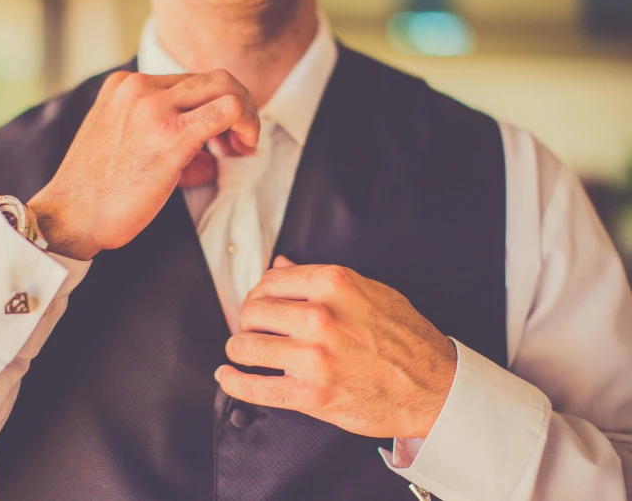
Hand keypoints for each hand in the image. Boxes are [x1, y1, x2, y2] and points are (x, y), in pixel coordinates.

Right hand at [28, 70, 259, 259]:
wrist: (70, 216)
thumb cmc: (97, 191)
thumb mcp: (123, 144)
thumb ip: (162, 136)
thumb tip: (208, 156)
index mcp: (124, 86)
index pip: (190, 80)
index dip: (216, 104)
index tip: (224, 134)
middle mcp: (139, 88)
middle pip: (213, 78)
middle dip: (239, 105)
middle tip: (242, 139)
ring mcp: (154, 108)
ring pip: (226, 87)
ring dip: (246, 115)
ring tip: (242, 147)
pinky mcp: (171, 135)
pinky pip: (227, 111)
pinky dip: (246, 125)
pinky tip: (244, 148)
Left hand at [215, 257, 457, 439]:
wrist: (433, 385)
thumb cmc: (405, 337)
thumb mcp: (369, 291)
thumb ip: (319, 278)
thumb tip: (280, 264)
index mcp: (332, 284)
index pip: (270, 280)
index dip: (260, 293)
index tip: (261, 303)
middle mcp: (319, 317)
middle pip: (252, 311)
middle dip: (248, 320)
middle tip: (254, 328)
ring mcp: (312, 358)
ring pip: (245, 346)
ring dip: (238, 349)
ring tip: (243, 350)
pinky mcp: (310, 395)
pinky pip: (255, 388)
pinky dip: (234, 382)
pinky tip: (227, 377)